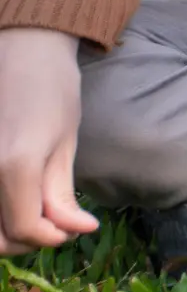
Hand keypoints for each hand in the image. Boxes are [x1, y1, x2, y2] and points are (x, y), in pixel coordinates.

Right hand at [0, 27, 95, 254]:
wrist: (22, 50)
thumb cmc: (51, 90)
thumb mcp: (65, 143)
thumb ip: (61, 194)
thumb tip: (76, 231)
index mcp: (14, 165)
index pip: (25, 227)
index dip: (51, 237)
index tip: (72, 229)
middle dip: (27, 240)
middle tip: (53, 225)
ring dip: (5, 231)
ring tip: (33, 213)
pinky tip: (13, 199)